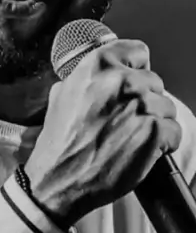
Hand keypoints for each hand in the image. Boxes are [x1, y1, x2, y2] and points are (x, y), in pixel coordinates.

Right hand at [24, 39, 181, 226]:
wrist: (59, 180)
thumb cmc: (60, 143)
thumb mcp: (61, 96)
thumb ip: (86, 78)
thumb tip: (102, 73)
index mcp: (98, 66)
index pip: (138, 52)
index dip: (136, 70)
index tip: (132, 84)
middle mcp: (122, 81)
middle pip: (155, 82)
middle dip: (145, 100)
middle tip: (125, 121)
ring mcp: (141, 106)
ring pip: (167, 107)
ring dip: (154, 122)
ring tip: (131, 138)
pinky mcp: (155, 132)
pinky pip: (174, 131)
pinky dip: (163, 144)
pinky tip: (141, 151)